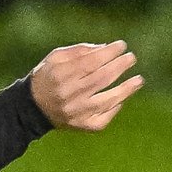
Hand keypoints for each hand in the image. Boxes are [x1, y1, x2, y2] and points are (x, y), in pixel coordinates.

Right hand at [29, 40, 143, 130]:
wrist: (32, 107)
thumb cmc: (48, 77)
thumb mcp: (55, 59)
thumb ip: (79, 51)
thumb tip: (105, 48)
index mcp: (60, 75)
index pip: (90, 62)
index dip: (108, 53)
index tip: (121, 45)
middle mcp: (68, 94)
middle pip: (101, 79)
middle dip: (119, 66)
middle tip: (131, 57)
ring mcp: (77, 112)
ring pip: (107, 100)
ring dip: (126, 89)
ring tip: (139, 80)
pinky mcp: (82, 126)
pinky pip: (104, 117)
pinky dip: (115, 107)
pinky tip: (121, 98)